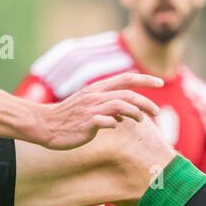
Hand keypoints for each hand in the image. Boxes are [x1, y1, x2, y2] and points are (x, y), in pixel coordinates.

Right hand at [35, 72, 162, 149]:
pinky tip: (116, 126)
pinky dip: (115, 123)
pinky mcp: (87, 123)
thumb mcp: (88, 106)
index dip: (145, 79)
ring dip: (135, 113)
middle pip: (128, 94)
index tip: (160, 82)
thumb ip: (106, 107)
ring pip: (121, 105)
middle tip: (156, 111)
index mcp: (97, 89)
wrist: (45, 125)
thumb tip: (123, 116)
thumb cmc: (68, 117)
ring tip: (141, 120)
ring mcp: (91, 109)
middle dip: (146, 102)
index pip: (125, 78)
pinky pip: (107, 122)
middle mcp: (96, 96)